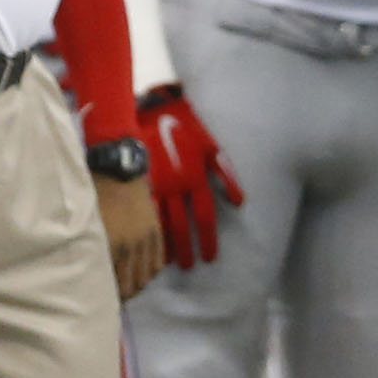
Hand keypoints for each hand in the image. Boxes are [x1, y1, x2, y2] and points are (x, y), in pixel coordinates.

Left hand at [97, 172, 164, 301]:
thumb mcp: (84, 223)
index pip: (109, 281)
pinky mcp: (156, 232)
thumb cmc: (92, 194)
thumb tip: (82, 271)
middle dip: (121, 296)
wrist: (117, 170)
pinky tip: (140, 275)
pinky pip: (158, 263)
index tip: (98, 300)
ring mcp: (145, 240)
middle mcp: (129, 246)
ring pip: (145, 277)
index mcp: (108, 244)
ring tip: (126, 290)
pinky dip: (149, 273)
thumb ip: (86, 248)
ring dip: (136, 286)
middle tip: (111, 300)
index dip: (104, 295)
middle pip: (130, 285)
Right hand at [135, 84, 242, 268]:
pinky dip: (147, 226)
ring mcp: (154, 184)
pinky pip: (143, 209)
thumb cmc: (186, 126)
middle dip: (188, 249)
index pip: (205, 217)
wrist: (150, 110)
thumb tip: (239, 202)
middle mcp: (176, 185)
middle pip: (183, 225)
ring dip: (166, 243)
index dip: (208, 240)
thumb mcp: (212, 147)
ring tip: (170, 262)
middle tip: (191, 266)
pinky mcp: (138, 180)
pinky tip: (147, 240)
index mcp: (196, 178)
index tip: (210, 258)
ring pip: (160, 220)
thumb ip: (226, 175)